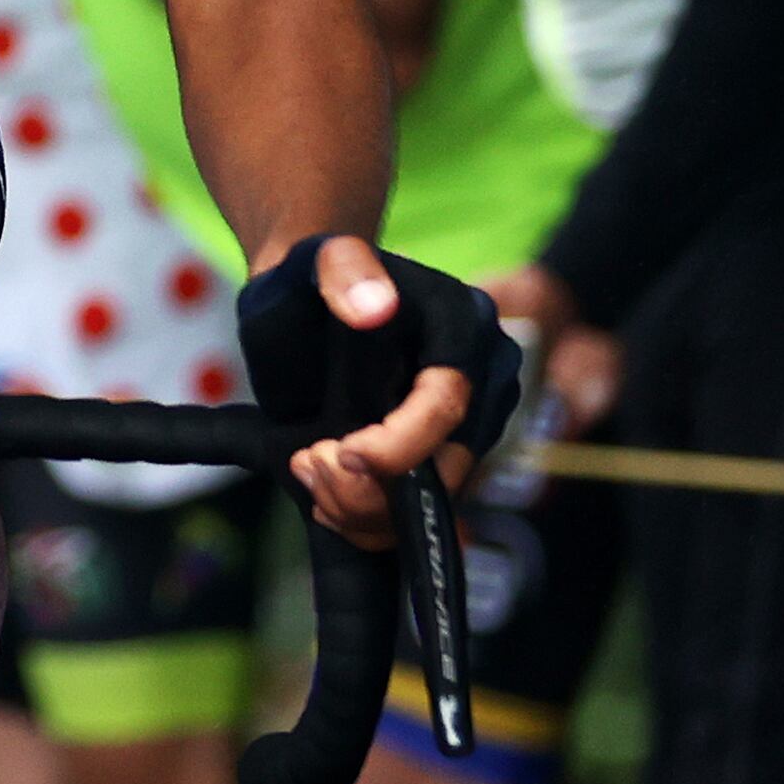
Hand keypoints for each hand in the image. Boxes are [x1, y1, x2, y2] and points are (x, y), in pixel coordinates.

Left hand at [244, 233, 503, 548]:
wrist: (304, 300)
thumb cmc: (312, 275)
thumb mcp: (320, 260)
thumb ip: (345, 270)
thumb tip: (375, 306)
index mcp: (463, 327)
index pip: (447, 405)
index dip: (396, 446)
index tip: (337, 453)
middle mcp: (479, 381)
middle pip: (447, 467)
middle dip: (371, 488)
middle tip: (307, 464)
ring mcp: (463, 425)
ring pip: (431, 500)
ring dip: (362, 510)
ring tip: (306, 470)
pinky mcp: (438, 455)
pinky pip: (417, 512)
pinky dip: (368, 522)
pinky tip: (323, 498)